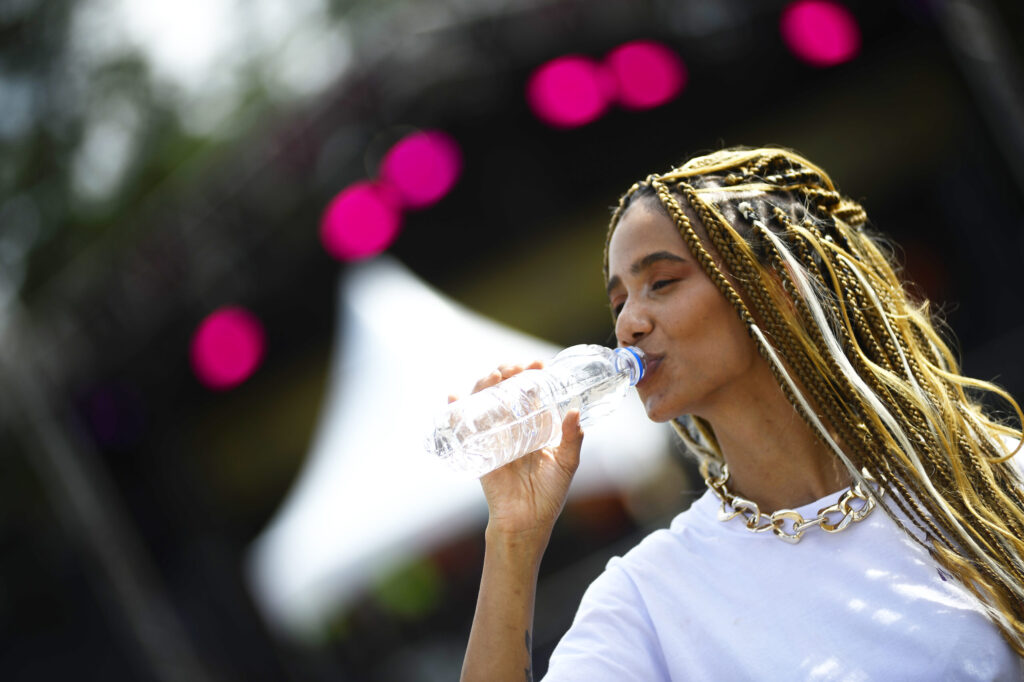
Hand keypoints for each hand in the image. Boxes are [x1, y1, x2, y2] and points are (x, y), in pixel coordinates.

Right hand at [451, 361, 583, 545]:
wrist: (527, 522)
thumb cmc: (548, 494)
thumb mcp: (566, 463)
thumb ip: (572, 439)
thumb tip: (575, 412)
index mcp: (534, 428)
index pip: (531, 394)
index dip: (532, 376)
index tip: (538, 364)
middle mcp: (513, 428)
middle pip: (505, 392)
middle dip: (508, 374)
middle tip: (515, 367)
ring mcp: (494, 438)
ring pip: (485, 403)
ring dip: (484, 385)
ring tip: (494, 375)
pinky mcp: (478, 451)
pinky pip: (464, 428)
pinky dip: (455, 410)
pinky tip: (454, 397)